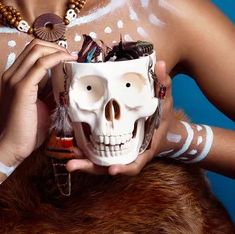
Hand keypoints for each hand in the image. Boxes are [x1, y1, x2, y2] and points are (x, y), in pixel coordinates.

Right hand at [0, 38, 77, 163]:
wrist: (10, 148)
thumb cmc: (26, 130)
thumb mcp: (42, 106)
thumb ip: (50, 92)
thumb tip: (67, 82)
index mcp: (13, 77)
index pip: (32, 51)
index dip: (51, 49)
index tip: (68, 56)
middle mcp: (11, 74)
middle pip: (34, 46)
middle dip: (56, 46)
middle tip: (71, 55)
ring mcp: (14, 79)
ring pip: (37, 50)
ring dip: (57, 50)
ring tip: (72, 57)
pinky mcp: (21, 88)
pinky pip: (41, 64)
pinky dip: (56, 59)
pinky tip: (67, 62)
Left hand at [66, 60, 173, 175]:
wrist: (165, 128)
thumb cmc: (164, 114)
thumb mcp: (165, 99)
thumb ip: (163, 83)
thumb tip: (160, 63)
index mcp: (145, 148)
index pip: (135, 164)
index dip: (124, 168)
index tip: (112, 169)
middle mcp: (131, 154)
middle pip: (111, 167)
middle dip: (92, 167)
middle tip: (72, 164)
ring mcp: (120, 152)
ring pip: (101, 163)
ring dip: (84, 163)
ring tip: (68, 161)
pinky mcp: (112, 148)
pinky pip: (98, 154)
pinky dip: (86, 154)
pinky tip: (71, 149)